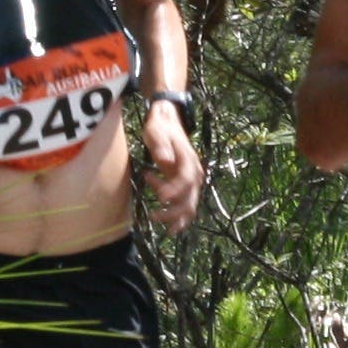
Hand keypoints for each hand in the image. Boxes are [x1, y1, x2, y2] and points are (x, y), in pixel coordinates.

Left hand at [143, 100, 206, 232]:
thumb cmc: (160, 127)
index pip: (186, 180)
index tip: (161, 199)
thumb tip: (164, 161)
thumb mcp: (156, 132)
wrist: (168, 121)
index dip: (174, 190)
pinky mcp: (186, 185)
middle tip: (153, 217)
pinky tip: (166, 219)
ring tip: (160, 225)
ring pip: (189, 205)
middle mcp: (195, 173)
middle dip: (173, 211)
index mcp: (189, 160)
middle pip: (190, 198)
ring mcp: (192, 180)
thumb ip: (159, 146)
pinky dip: (177, 214)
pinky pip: (185, 203)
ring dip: (175, 217)